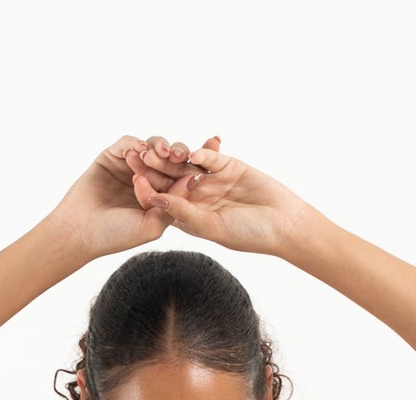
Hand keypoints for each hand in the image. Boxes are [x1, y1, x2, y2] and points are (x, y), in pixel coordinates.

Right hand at [48, 136, 190, 260]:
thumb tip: (195, 181)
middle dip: (179, 154)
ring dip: (158, 147)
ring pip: (152, 147)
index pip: (185, 176)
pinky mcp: (113, 156)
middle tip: (182, 155)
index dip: (198, 164)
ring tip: (160, 153)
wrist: (80, 231)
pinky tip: (139, 150)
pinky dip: (135, 144)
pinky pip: (128, 142)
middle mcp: (149, 179)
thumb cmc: (116, 235)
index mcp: (162, 196)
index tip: (215, 150)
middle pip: (170, 158)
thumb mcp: (151, 226)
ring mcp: (131, 166)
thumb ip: (173, 205)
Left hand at [124, 136, 311, 255]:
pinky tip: (192, 153)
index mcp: (188, 216)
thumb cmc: (248, 235)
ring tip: (159, 149)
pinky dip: (202, 153)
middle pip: (170, 179)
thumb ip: (184, 212)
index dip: (148, 190)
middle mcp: (197, 196)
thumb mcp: (212, 227)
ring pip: (187, 165)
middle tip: (137, 155)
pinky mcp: (227, 165)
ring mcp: (211, 180)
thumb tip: (155, 199)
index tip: (133, 180)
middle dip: (154, 168)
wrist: (282, 224)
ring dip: (173, 157)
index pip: (162, 201)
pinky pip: (210, 157)